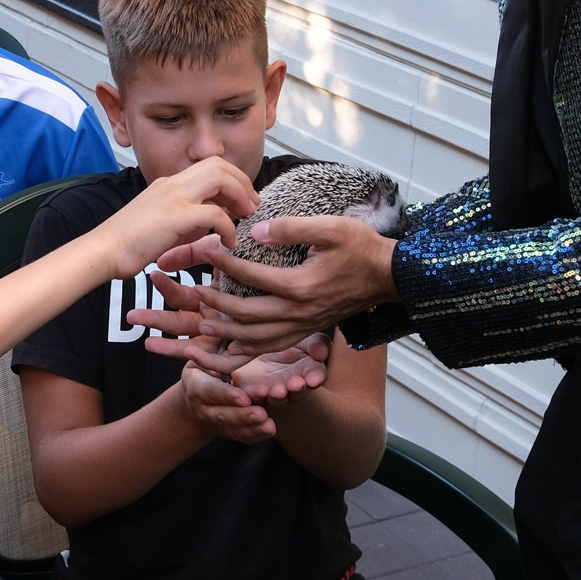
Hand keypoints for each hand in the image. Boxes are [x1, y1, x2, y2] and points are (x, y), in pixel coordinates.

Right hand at [100, 157, 257, 281]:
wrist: (103, 250)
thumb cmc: (128, 243)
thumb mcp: (163, 224)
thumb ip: (187, 218)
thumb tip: (209, 221)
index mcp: (168, 184)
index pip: (209, 167)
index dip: (232, 180)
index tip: (242, 201)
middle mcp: (172, 183)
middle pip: (219, 164)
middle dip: (242, 183)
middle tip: (251, 206)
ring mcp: (174, 196)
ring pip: (220, 177)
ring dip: (240, 195)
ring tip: (246, 216)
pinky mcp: (175, 216)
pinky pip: (215, 214)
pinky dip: (228, 227)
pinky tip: (228, 242)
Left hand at [131, 215, 399, 354]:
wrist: (390, 276)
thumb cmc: (362, 247)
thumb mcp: (332, 227)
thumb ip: (294, 228)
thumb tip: (259, 229)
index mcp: (302, 286)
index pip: (253, 277)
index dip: (226, 264)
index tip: (205, 251)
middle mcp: (300, 313)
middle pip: (247, 316)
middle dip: (216, 305)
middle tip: (190, 293)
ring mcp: (303, 326)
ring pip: (256, 340)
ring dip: (226, 333)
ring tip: (200, 323)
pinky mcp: (306, 332)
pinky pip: (271, 348)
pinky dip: (247, 352)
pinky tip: (227, 348)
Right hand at [176, 341, 274, 443]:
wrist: (193, 398)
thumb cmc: (201, 364)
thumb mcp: (199, 352)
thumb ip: (210, 343)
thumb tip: (212, 313)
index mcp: (196, 385)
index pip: (210, 390)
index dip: (226, 394)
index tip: (243, 397)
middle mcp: (204, 407)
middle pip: (222, 414)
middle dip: (242, 415)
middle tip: (260, 413)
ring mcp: (216, 422)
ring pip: (234, 428)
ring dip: (251, 427)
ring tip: (269, 424)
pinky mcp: (229, 431)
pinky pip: (242, 436)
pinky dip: (255, 434)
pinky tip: (269, 430)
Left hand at [230, 334, 331, 402]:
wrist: (257, 342)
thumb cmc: (288, 340)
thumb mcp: (305, 338)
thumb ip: (316, 343)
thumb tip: (322, 352)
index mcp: (308, 371)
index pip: (315, 376)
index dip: (315, 378)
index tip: (314, 379)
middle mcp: (292, 384)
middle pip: (297, 391)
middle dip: (296, 389)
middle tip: (295, 384)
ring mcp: (272, 389)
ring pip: (276, 397)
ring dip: (277, 396)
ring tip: (276, 391)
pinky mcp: (251, 390)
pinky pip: (253, 396)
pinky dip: (255, 396)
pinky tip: (256, 391)